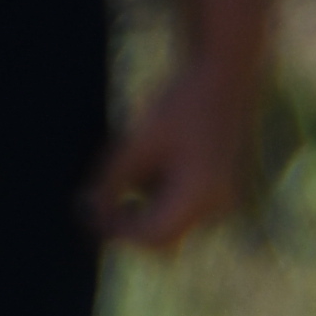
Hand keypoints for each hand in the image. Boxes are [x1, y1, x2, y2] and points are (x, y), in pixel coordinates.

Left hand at [82, 43, 260, 250]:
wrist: (227, 76)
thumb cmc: (180, 103)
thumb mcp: (137, 142)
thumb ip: (112, 182)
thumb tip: (88, 213)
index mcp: (200, 196)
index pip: (152, 238)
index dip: (118, 232)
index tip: (91, 211)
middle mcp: (218, 206)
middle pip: (165, 239)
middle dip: (131, 226)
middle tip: (101, 200)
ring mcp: (223, 200)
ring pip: (173, 224)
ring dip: (144, 208)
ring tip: (133, 165)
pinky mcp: (221, 190)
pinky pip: (185, 208)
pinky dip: (161, 195)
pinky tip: (156, 160)